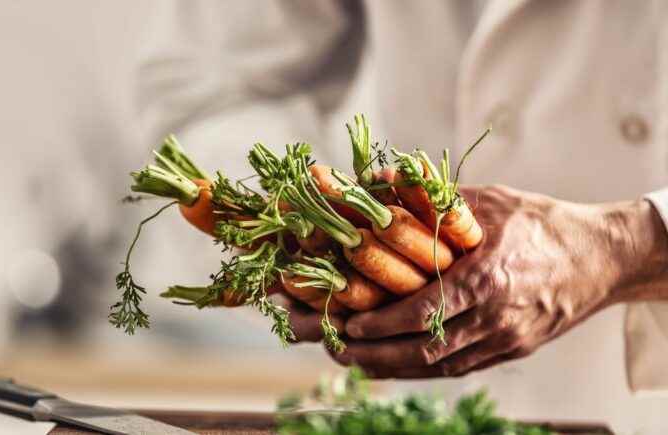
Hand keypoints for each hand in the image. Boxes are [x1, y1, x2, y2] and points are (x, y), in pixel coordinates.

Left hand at [327, 185, 667, 377]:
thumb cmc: (540, 224)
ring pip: (437, 367)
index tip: (349, 323)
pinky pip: (456, 369)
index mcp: (488, 278)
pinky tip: (392, 364)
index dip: (382, 323)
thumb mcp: (489, 202)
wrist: (598, 258)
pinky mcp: (510, 353)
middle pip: (424, 350)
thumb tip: (373, 179)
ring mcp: (504, 341)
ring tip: (353, 360)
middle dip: (374, 354)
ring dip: (391, 368)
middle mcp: (495, 318)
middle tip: (336, 347)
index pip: (424, 311)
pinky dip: (419, 370)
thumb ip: (430, 197)